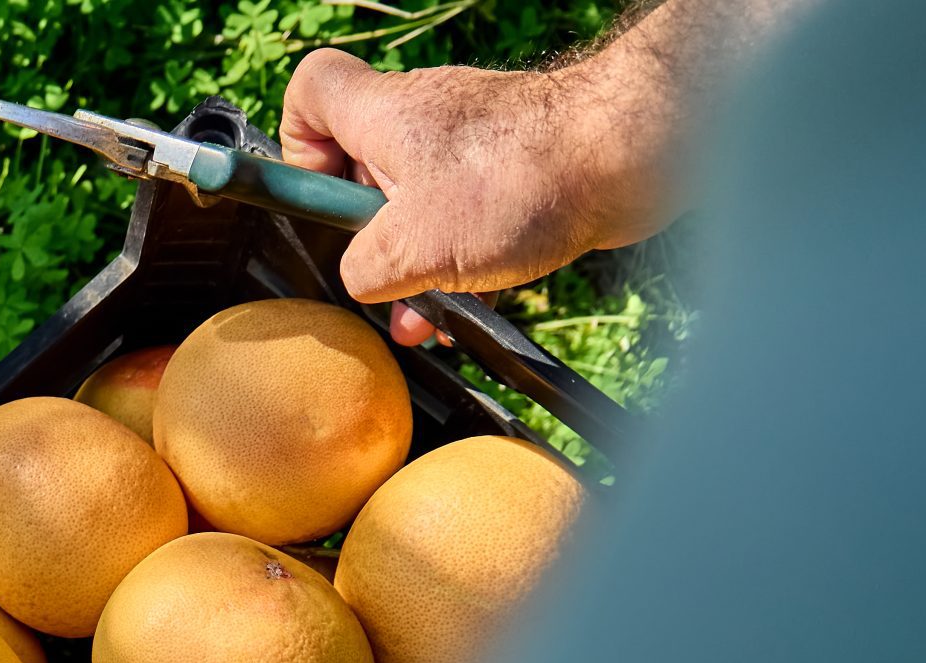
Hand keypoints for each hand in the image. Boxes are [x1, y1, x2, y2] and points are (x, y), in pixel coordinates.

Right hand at [282, 49, 668, 345]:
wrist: (627, 157)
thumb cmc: (523, 180)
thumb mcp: (411, 248)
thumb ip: (364, 269)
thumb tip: (362, 278)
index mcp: (385, 116)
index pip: (311, 91)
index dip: (299, 147)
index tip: (318, 199)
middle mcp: (425, 117)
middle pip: (363, 164)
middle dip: (366, 231)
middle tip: (379, 270)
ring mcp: (473, 140)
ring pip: (419, 199)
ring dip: (416, 258)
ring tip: (425, 309)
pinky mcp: (515, 166)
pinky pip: (467, 214)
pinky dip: (462, 256)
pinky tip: (474, 298)